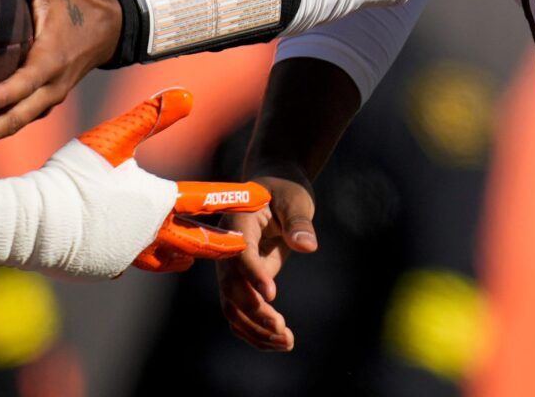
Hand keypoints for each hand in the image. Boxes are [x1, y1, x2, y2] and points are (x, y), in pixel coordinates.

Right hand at [0, 88, 270, 280]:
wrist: (35, 222)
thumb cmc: (74, 176)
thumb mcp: (114, 137)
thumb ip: (152, 116)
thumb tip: (189, 93)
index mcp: (157, 202)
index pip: (207, 198)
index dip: (237, 196)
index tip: (265, 197)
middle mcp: (150, 234)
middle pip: (197, 242)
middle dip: (222, 243)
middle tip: (242, 245)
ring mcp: (128, 256)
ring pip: (165, 259)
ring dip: (183, 255)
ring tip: (190, 257)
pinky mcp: (106, 267)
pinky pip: (128, 261)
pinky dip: (136, 256)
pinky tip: (130, 252)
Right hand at [216, 171, 316, 350]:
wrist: (272, 192)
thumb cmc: (284, 191)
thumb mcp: (296, 200)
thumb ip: (299, 222)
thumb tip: (307, 245)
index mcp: (237, 224)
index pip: (240, 254)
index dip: (253, 274)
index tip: (273, 296)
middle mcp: (228, 250)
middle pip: (231, 288)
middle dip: (255, 312)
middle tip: (283, 329)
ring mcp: (232, 269)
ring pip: (232, 308)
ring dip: (255, 330)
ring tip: (287, 342)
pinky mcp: (241, 282)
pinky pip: (240, 312)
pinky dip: (255, 331)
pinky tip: (279, 342)